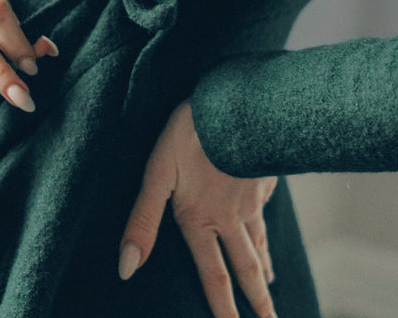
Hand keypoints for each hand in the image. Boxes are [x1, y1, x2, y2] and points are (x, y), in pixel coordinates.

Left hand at [120, 101, 277, 317]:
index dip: (223, 309)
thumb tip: (126, 269)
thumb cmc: (187, 133)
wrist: (233, 100)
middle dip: (257, 301)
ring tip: (270, 285)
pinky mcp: (262, 175)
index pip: (213, 276)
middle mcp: (230, 216)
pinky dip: (268, 224)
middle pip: (246, 266)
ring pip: (259, 239)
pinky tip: (267, 223)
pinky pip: (266, 208)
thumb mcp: (156, 174)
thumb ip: (142, 221)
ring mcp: (251, 197)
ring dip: (264, 267)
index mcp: (201, 219)